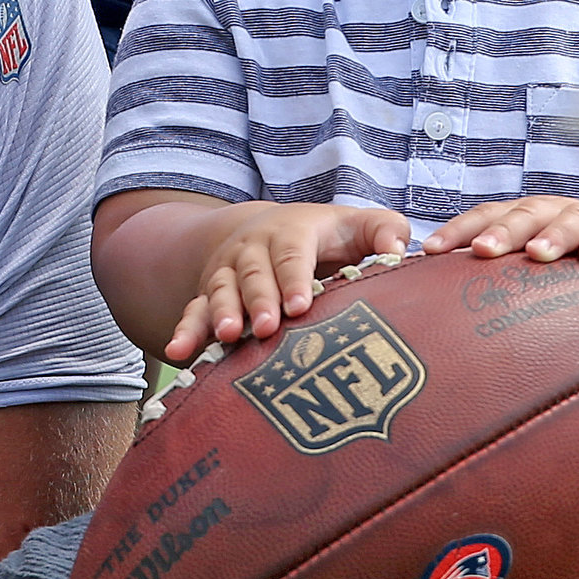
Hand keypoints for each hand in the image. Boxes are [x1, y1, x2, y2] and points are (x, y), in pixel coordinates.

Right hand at [168, 203, 408, 363]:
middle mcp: (252, 249)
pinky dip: (185, 331)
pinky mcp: (209, 295)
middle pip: (253, 274)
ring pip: (220, 291)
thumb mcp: (357, 225)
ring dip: (221, 314)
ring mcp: (227, 272)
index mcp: (290, 232)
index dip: (294, 277)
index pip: (291, 253)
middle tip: (265, 329)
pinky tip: (178, 354)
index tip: (301, 305)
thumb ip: (385, 231)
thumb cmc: (326, 237)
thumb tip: (399, 250)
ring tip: (227, 337)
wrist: (265, 228)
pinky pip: (193, 311)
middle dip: (257, 300)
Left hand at [425, 196, 578, 266]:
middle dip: (503, 231)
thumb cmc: (564, 261)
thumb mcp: (526, 263)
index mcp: (522, 216)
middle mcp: (552, 212)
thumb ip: (492, 274)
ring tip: (537, 253)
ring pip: (568, 220)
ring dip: (552, 235)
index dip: (458, 230)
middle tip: (483, 250)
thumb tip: (435, 299)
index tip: (430, 251)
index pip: (485, 216)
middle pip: (523, 215)